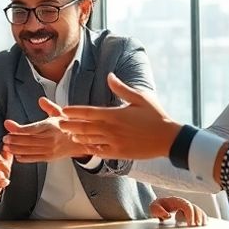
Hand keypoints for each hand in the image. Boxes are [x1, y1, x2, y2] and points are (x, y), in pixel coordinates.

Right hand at [0, 148, 12, 205]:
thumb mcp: (1, 161)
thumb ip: (6, 154)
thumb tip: (9, 150)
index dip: (4, 160)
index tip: (6, 164)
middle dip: (6, 169)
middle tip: (8, 172)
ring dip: (4, 177)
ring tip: (4, 177)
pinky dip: (4, 183)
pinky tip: (4, 182)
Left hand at [1, 98, 85, 162]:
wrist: (81, 142)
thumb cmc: (68, 126)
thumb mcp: (61, 114)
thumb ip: (49, 107)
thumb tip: (41, 100)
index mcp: (51, 126)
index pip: (32, 128)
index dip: (18, 128)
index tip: (8, 124)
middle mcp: (50, 139)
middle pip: (28, 140)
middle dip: (14, 139)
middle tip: (4, 138)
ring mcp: (50, 150)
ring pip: (30, 150)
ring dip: (16, 149)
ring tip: (6, 147)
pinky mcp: (49, 157)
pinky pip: (35, 158)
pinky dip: (24, 158)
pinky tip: (17, 156)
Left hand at [59, 73, 182, 159]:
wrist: (168, 138)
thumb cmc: (155, 115)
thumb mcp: (140, 97)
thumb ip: (121, 88)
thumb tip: (109, 75)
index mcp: (114, 114)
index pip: (88, 112)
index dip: (74, 112)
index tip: (63, 111)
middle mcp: (111, 129)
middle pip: (84, 127)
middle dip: (71, 125)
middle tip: (60, 124)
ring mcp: (114, 142)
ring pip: (90, 140)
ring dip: (78, 137)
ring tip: (70, 135)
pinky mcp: (119, 153)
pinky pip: (100, 151)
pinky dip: (91, 149)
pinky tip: (86, 147)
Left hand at [149, 196, 207, 226]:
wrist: (157, 207)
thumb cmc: (157, 207)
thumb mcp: (153, 208)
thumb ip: (158, 211)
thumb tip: (168, 216)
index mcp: (177, 201)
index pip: (187, 206)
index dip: (190, 215)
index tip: (190, 224)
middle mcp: (184, 203)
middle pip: (196, 209)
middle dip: (198, 218)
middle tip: (197, 228)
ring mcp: (188, 208)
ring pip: (199, 212)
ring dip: (201, 219)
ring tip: (201, 228)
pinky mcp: (190, 213)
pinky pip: (199, 215)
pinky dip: (202, 220)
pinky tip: (203, 227)